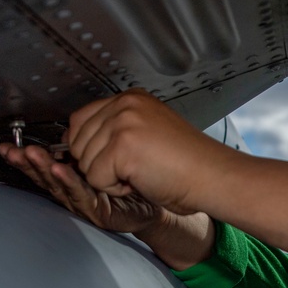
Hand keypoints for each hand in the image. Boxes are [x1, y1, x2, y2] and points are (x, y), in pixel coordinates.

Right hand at [0, 142, 161, 233]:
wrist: (170, 197)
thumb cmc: (142, 176)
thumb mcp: (115, 151)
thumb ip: (95, 140)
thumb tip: (76, 123)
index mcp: (78, 173)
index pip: (49, 161)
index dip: (28, 154)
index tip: (11, 143)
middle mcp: (79, 189)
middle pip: (46, 174)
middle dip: (27, 162)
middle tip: (11, 149)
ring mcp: (88, 202)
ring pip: (60, 185)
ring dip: (44, 168)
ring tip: (30, 155)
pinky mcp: (100, 212)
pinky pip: (82, 194)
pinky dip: (70, 182)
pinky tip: (60, 169)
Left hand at [64, 89, 228, 214]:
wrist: (213, 176)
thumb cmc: (189, 163)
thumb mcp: (149, 131)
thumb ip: (117, 128)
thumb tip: (74, 142)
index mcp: (132, 98)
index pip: (81, 120)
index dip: (89, 146)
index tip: (113, 159)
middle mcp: (125, 105)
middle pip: (77, 142)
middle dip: (99, 164)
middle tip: (135, 167)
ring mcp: (123, 124)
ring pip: (85, 162)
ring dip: (109, 177)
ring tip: (141, 172)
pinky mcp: (122, 148)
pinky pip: (96, 179)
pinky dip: (116, 189)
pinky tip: (141, 180)